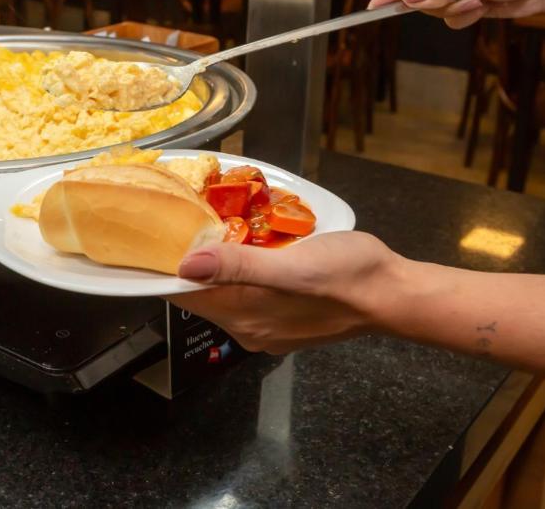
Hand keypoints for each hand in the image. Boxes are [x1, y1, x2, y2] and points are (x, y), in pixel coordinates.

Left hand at [164, 232, 402, 353]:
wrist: (394, 293)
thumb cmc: (346, 276)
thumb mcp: (292, 267)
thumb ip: (239, 267)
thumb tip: (186, 265)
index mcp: (244, 317)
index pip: (184, 295)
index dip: (163, 267)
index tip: (150, 236)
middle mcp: (249, 327)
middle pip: (201, 293)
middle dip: (187, 260)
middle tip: (178, 217)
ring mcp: (268, 324)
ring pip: (224, 290)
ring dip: (214, 262)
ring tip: (206, 224)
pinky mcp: (285, 315)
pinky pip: (248, 291)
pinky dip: (239, 269)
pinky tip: (246, 244)